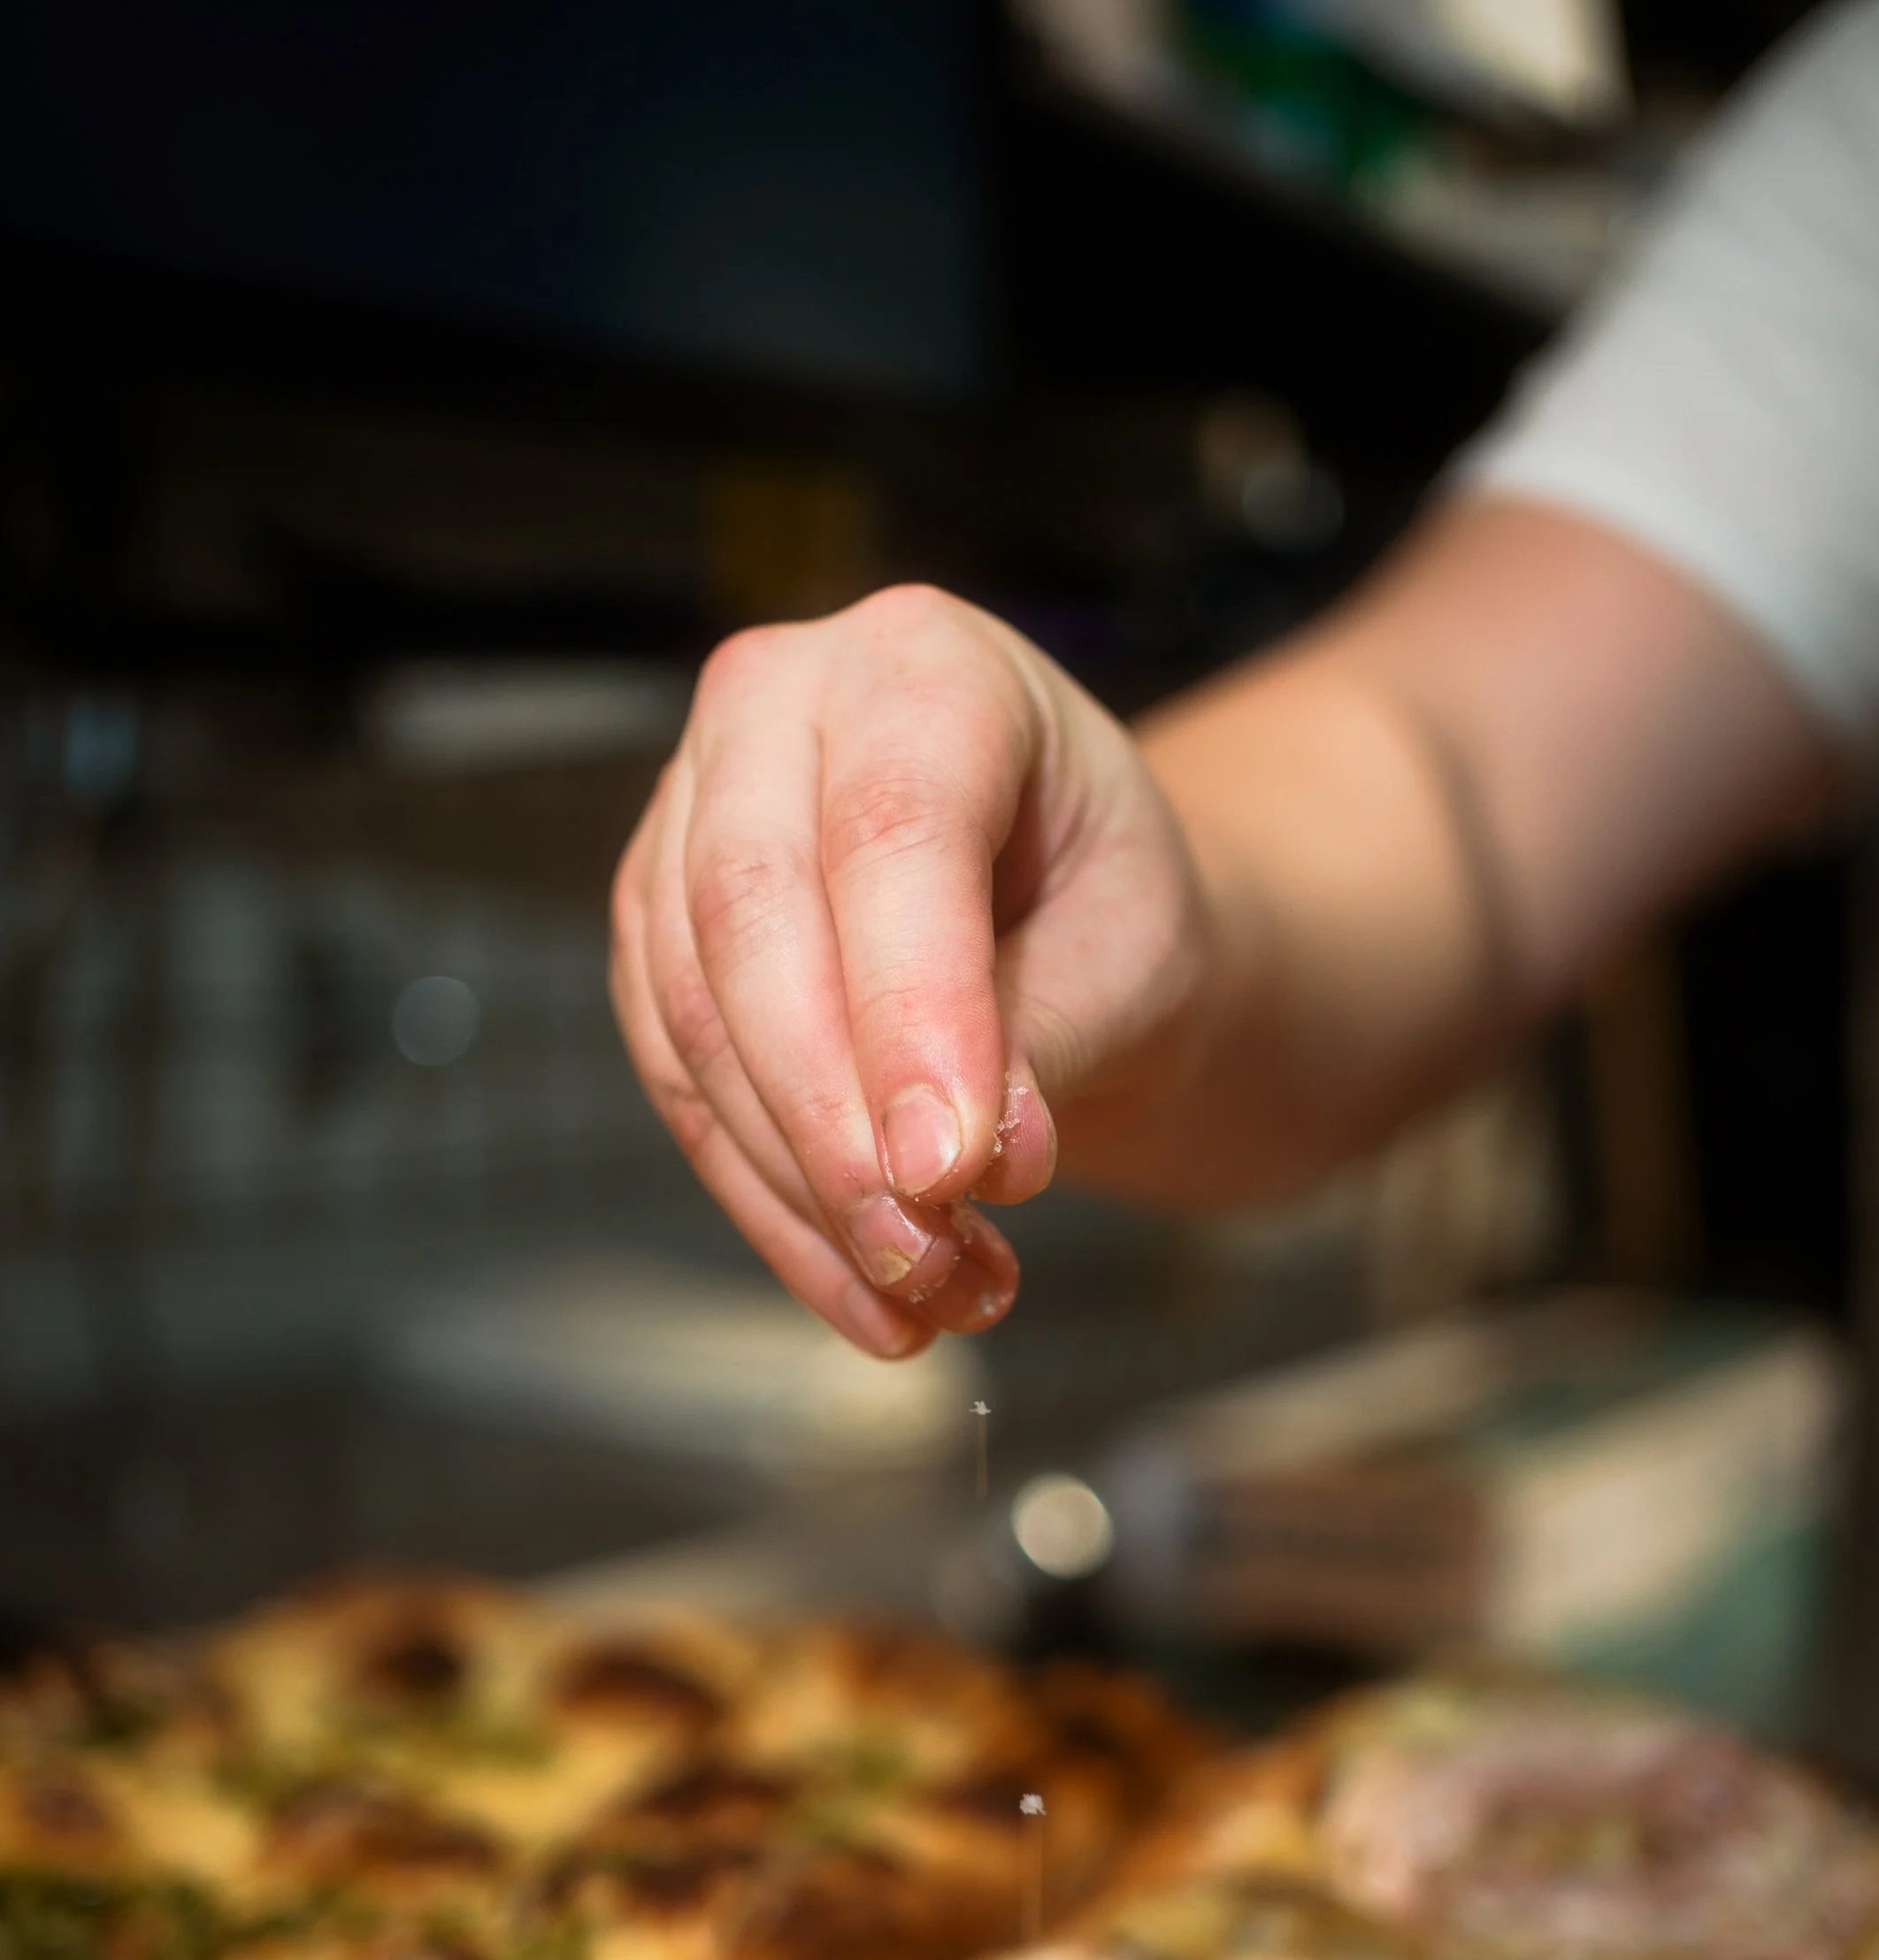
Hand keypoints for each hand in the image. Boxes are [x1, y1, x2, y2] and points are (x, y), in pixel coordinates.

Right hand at [611, 584, 1202, 1355]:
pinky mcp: (658, 938)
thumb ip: (1049, 1035)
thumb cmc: (1111, 904)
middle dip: (835, 1121)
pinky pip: (681, 1086)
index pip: (891, 832)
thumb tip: (972, 1158)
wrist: (1072, 925)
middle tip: (926, 1254)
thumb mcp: (1139, 950)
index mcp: (923, 664)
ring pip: (696, 1018)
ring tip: (932, 1295)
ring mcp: (691, 821)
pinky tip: (864, 1290)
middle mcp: (776, 710)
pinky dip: (772, 1209)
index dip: (911, 1011)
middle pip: (754, 919)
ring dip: (805, 1190)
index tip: (953, 1169)